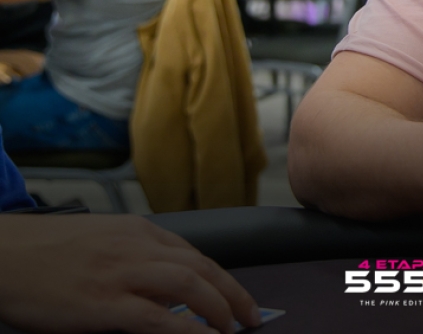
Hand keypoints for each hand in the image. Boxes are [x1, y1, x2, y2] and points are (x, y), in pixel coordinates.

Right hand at [0, 214, 260, 333]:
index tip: (235, 295)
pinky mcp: (103, 303)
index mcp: (136, 231)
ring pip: (191, 285)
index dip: (221, 277)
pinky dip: (188, 329)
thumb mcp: (97, 241)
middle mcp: (136, 246)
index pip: (193, 253)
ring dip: (221, 308)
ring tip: (233, 329)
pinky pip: (158, 317)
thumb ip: (131, 256)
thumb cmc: (40, 252)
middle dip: (234, 293)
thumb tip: (160, 287)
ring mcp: (121, 273)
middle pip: (203, 267)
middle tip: (250, 315)